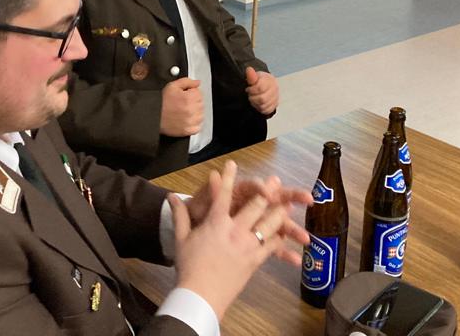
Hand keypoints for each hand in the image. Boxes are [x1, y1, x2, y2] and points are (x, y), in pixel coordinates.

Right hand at [160, 77, 203, 136]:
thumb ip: (187, 82)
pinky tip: (186, 119)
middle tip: (183, 103)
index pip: (199, 93)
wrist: (152, 116)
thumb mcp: (172, 86)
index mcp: (188, 98)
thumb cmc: (161, 102)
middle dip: (193, 101)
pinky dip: (194, 124)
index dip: (191, 92)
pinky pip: (198, 127)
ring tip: (184, 111)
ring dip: (195, 112)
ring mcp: (190, 121)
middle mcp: (191, 110)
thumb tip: (197, 83)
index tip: (185, 95)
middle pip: (200, 103)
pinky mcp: (187, 130)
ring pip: (201, 115)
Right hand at [169, 161, 287, 319]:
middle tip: (275, 181)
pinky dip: (279, 239)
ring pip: (269, 224)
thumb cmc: (188, 266)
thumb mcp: (181, 238)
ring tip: (288, 205)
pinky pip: (272, 246)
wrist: (200, 295)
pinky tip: (285, 234)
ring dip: (279, 213)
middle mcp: (235, 229)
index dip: (227, 177)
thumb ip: (179, 215)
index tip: (231, 164)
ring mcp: (247, 245)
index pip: (223, 193)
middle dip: (266, 191)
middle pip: (255, 205)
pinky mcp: (255, 261)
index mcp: (216, 222)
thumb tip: (171, 197)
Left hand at [245, 67, 278, 114]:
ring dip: (255, 103)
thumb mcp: (253, 77)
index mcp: (270, 80)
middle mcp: (275, 89)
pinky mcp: (275, 105)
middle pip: (262, 99)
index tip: (248, 89)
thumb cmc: (258, 81)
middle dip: (253, 98)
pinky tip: (258, 103)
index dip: (251, 90)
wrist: (264, 85)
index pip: (260, 88)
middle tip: (250, 95)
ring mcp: (276, 97)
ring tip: (254, 98)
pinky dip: (259, 108)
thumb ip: (251, 76)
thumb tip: (249, 69)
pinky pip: (266, 111)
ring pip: (263, 106)